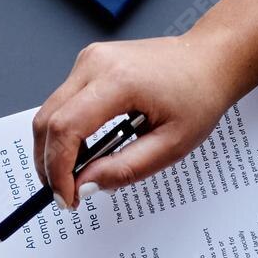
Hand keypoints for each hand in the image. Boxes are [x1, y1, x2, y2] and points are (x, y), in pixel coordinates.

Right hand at [32, 34, 236, 210]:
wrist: (209, 60)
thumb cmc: (198, 95)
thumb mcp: (170, 146)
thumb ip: (124, 169)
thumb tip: (84, 186)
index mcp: (119, 80)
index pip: (66, 129)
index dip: (58, 170)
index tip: (67, 198)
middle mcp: (96, 63)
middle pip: (48, 121)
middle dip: (49, 164)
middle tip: (67, 193)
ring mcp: (89, 60)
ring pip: (49, 113)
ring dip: (55, 151)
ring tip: (77, 176)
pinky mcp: (89, 64)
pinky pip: (61, 104)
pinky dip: (65, 134)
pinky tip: (85, 152)